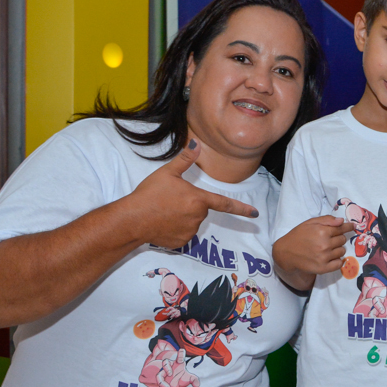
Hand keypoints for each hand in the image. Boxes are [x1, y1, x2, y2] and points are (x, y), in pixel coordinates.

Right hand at [123, 139, 258, 248]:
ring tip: (163, 212)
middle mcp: (197, 217)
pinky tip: (161, 224)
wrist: (132, 220)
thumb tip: (196, 142)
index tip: (255, 213)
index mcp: (198, 200)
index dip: (242, 208)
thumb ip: (185, 159)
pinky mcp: (180, 243)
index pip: (225, 203)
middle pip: (200, 210)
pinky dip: (174, 229)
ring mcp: (189, 232)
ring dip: (182, 217)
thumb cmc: (149, 195)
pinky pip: (182, 234)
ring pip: (191, 222)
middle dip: (189, 205)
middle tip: (169, 201)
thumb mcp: (167, 173)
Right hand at [273, 215, 354, 276]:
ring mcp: (324, 257)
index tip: (352, 227)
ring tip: (328, 248)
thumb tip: (342, 221)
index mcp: (322, 231)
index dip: (348, 227)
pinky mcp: (323, 268)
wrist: (286, 253)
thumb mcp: (310, 223)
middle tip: (330, 239)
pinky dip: (338, 260)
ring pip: (342, 251)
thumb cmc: (298, 235)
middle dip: (338, 238)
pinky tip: (331, 257)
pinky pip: (339, 264)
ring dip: (338, 249)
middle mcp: (325, 244)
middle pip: (342, 240)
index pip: (342, 228)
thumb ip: (327, 220)